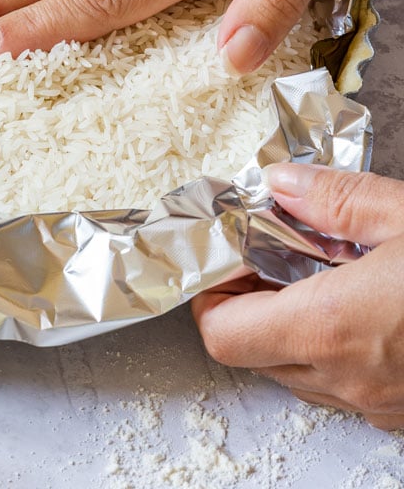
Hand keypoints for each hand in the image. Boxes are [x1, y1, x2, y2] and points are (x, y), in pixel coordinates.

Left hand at [191, 163, 403, 429]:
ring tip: (318, 272)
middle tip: (266, 254)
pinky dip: (333, 350)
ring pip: (296, 375)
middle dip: (248, 304)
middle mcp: (348, 377)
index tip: (224, 256)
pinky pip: (343, 388)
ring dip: (289, 328)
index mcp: (334, 326)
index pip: (224, 333)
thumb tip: (283, 184)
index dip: (210, 294)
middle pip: (252, 354)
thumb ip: (335, 197)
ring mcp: (379, 404)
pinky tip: (363, 303)